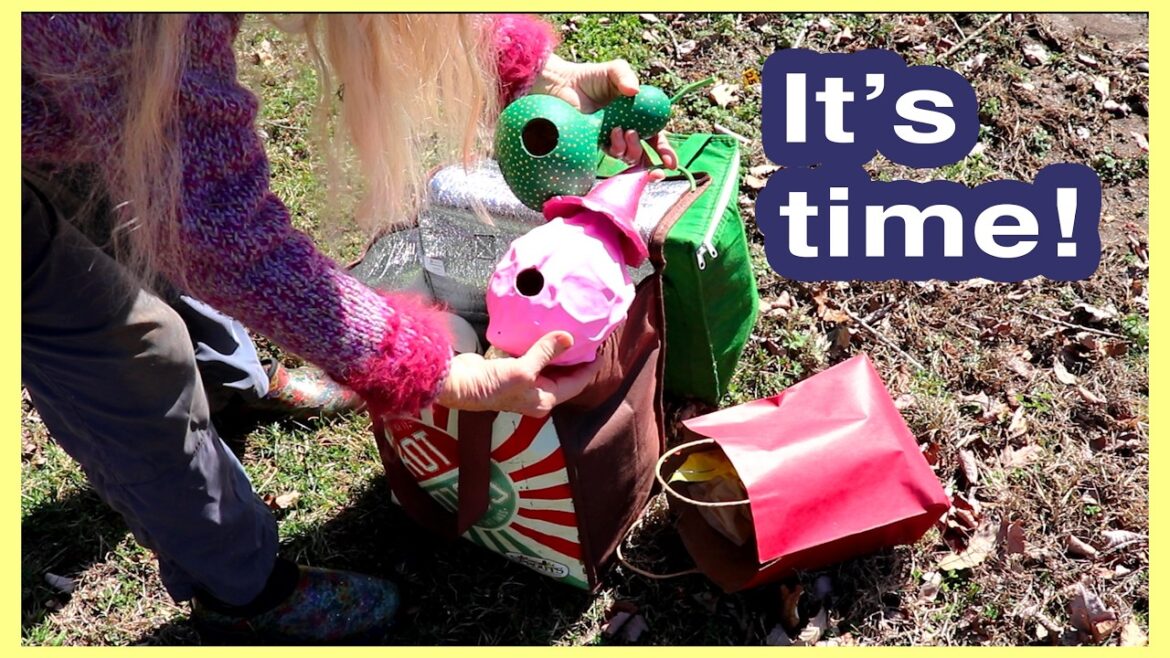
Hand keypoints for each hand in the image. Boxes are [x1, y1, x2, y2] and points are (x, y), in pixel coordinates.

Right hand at [437, 332, 600, 416]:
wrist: (460, 385)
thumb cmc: (492, 385)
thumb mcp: (524, 370)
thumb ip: (546, 352)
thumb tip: (569, 337)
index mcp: (545, 400)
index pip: (576, 383)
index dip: (589, 367)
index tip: (599, 350)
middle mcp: (537, 395)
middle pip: (564, 376)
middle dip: (575, 358)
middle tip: (586, 337)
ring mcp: (524, 384)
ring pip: (549, 367)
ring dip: (557, 352)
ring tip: (569, 333)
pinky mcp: (511, 372)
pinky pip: (533, 360)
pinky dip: (540, 349)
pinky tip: (543, 334)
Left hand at [532, 53, 677, 168]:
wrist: (562, 85)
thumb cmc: (589, 77)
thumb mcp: (613, 70)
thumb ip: (625, 75)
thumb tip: (635, 91)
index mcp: (637, 115)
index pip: (656, 135)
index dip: (665, 150)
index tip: (670, 162)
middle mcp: (627, 129)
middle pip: (646, 153)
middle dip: (654, 163)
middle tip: (658, 166)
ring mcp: (612, 138)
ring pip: (630, 156)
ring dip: (632, 149)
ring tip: (622, 131)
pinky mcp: (597, 144)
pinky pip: (613, 154)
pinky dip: (617, 148)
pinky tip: (612, 135)